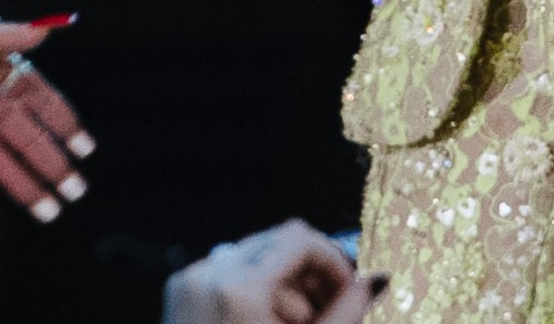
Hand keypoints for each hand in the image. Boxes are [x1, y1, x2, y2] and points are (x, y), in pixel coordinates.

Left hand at [164, 222, 382, 323]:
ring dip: (285, 295)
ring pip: (254, 263)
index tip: (349, 290)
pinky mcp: (180, 296)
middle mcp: (207, 276)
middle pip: (276, 247)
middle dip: (309, 281)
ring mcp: (189, 284)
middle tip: (329, 317)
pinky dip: (256, 299)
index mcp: (237, 288)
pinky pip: (229, 278)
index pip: (298, 239)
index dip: (333, 262)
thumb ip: (347, 313)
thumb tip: (373, 282)